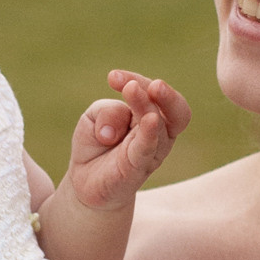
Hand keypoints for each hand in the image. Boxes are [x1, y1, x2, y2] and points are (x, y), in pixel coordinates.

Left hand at [64, 71, 190, 212]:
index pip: (153, 92)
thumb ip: (107, 112)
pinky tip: (148, 119)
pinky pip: (148, 149)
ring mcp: (151, 151)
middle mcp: (158, 132)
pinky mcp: (138, 168)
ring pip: (160, 125)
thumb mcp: (94, 118)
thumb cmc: (96, 144)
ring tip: (132, 89)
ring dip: (146, 105)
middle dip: (165, 93)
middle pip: (173, 109)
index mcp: (151, 114)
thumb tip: (115, 128)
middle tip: (151, 83)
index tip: (112, 77)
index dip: (136, 80)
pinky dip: (150, 133)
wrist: (86, 182)